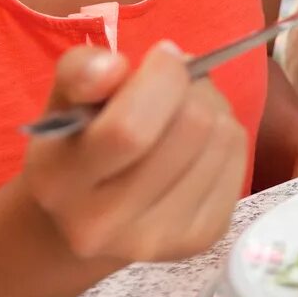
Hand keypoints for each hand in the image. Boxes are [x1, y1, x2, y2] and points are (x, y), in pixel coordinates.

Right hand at [22, 42, 249, 262]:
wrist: (89, 212)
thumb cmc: (79, 140)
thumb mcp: (65, 97)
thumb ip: (81, 72)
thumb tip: (113, 67)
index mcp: (60, 183)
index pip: (130, 129)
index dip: (162, 78)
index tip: (163, 56)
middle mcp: (103, 225)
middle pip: (192, 128)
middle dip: (191, 88)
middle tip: (175, 85)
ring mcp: (157, 240)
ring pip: (223, 138)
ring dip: (212, 108)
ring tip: (182, 113)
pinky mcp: (201, 239)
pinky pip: (238, 159)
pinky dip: (225, 137)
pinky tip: (196, 144)